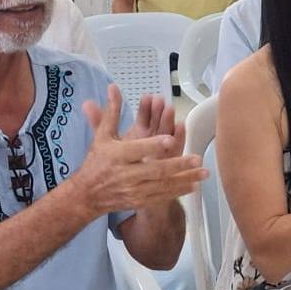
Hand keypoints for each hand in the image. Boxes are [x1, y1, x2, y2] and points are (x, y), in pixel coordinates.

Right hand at [80, 85, 206, 213]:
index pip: (138, 149)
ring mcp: (133, 190)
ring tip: (202, 173)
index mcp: (117, 155)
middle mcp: (126, 174)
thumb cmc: (96, 162)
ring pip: (162, 185)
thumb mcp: (102, 136)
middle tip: (197, 159)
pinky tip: (193, 186)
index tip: (171, 139)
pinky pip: (161, 197)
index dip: (154, 145)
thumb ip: (111, 112)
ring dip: (185, 179)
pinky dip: (178, 191)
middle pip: (155, 169)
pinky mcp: (139, 201)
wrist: (87, 194)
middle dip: (178, 165)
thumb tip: (113, 88)